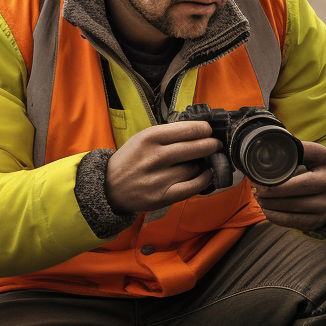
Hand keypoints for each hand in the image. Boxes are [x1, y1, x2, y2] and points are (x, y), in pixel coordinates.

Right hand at [105, 121, 221, 213]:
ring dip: (201, 164)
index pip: (187, 129)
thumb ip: (168, 135)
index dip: (204, 129)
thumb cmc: (131, 160)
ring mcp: (159, 178)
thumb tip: (200, 132)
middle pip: (195, 148)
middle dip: (210, 145)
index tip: (208, 131)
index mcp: (149, 137)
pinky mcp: (163, 196)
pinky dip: (204, 179)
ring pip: (194, 167)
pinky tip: (206, 174)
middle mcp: (154, 156)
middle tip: (215, 145)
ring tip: (198, 163)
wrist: (109, 187)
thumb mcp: (142, 138)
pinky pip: (193, 186)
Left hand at [252, 141, 325, 230]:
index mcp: (325, 162)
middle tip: (255, 185)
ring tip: (258, 195)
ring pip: (285, 206)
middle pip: (288, 189)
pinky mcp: (315, 223)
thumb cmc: (318, 172)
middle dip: (266, 188)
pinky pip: (286, 220)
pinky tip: (266, 207)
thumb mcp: (315, 156)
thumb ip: (297, 149)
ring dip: (266, 202)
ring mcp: (323, 207)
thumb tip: (269, 147)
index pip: (296, 161)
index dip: (273, 169)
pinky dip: (271, 214)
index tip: (257, 169)